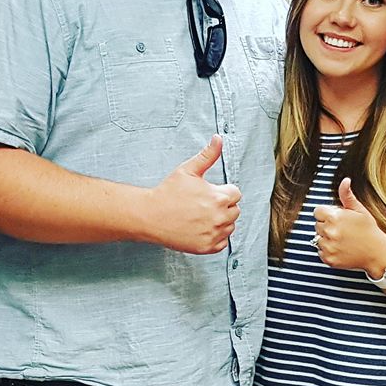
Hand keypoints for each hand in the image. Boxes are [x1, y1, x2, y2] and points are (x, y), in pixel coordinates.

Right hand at [148, 134, 241, 253]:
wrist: (149, 216)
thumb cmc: (167, 192)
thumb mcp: (188, 170)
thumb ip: (207, 155)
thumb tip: (219, 138)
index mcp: (219, 197)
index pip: (236, 194)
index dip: (222, 191)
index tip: (208, 193)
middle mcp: (220, 217)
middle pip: (235, 210)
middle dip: (223, 206)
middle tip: (202, 205)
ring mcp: (214, 234)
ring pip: (230, 227)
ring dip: (220, 222)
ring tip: (200, 216)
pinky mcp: (207, 248)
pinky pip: (222, 242)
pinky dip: (215, 237)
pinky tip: (200, 228)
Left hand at [314, 177, 385, 273]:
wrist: (377, 253)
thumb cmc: (369, 230)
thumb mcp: (360, 210)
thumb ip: (347, 195)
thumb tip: (345, 181)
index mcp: (334, 217)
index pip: (318, 211)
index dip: (327, 213)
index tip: (337, 218)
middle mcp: (329, 232)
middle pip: (318, 225)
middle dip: (327, 225)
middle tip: (343, 229)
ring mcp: (328, 246)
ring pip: (318, 239)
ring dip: (327, 239)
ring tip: (343, 240)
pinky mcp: (328, 259)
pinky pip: (321, 252)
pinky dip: (328, 251)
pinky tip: (341, 248)